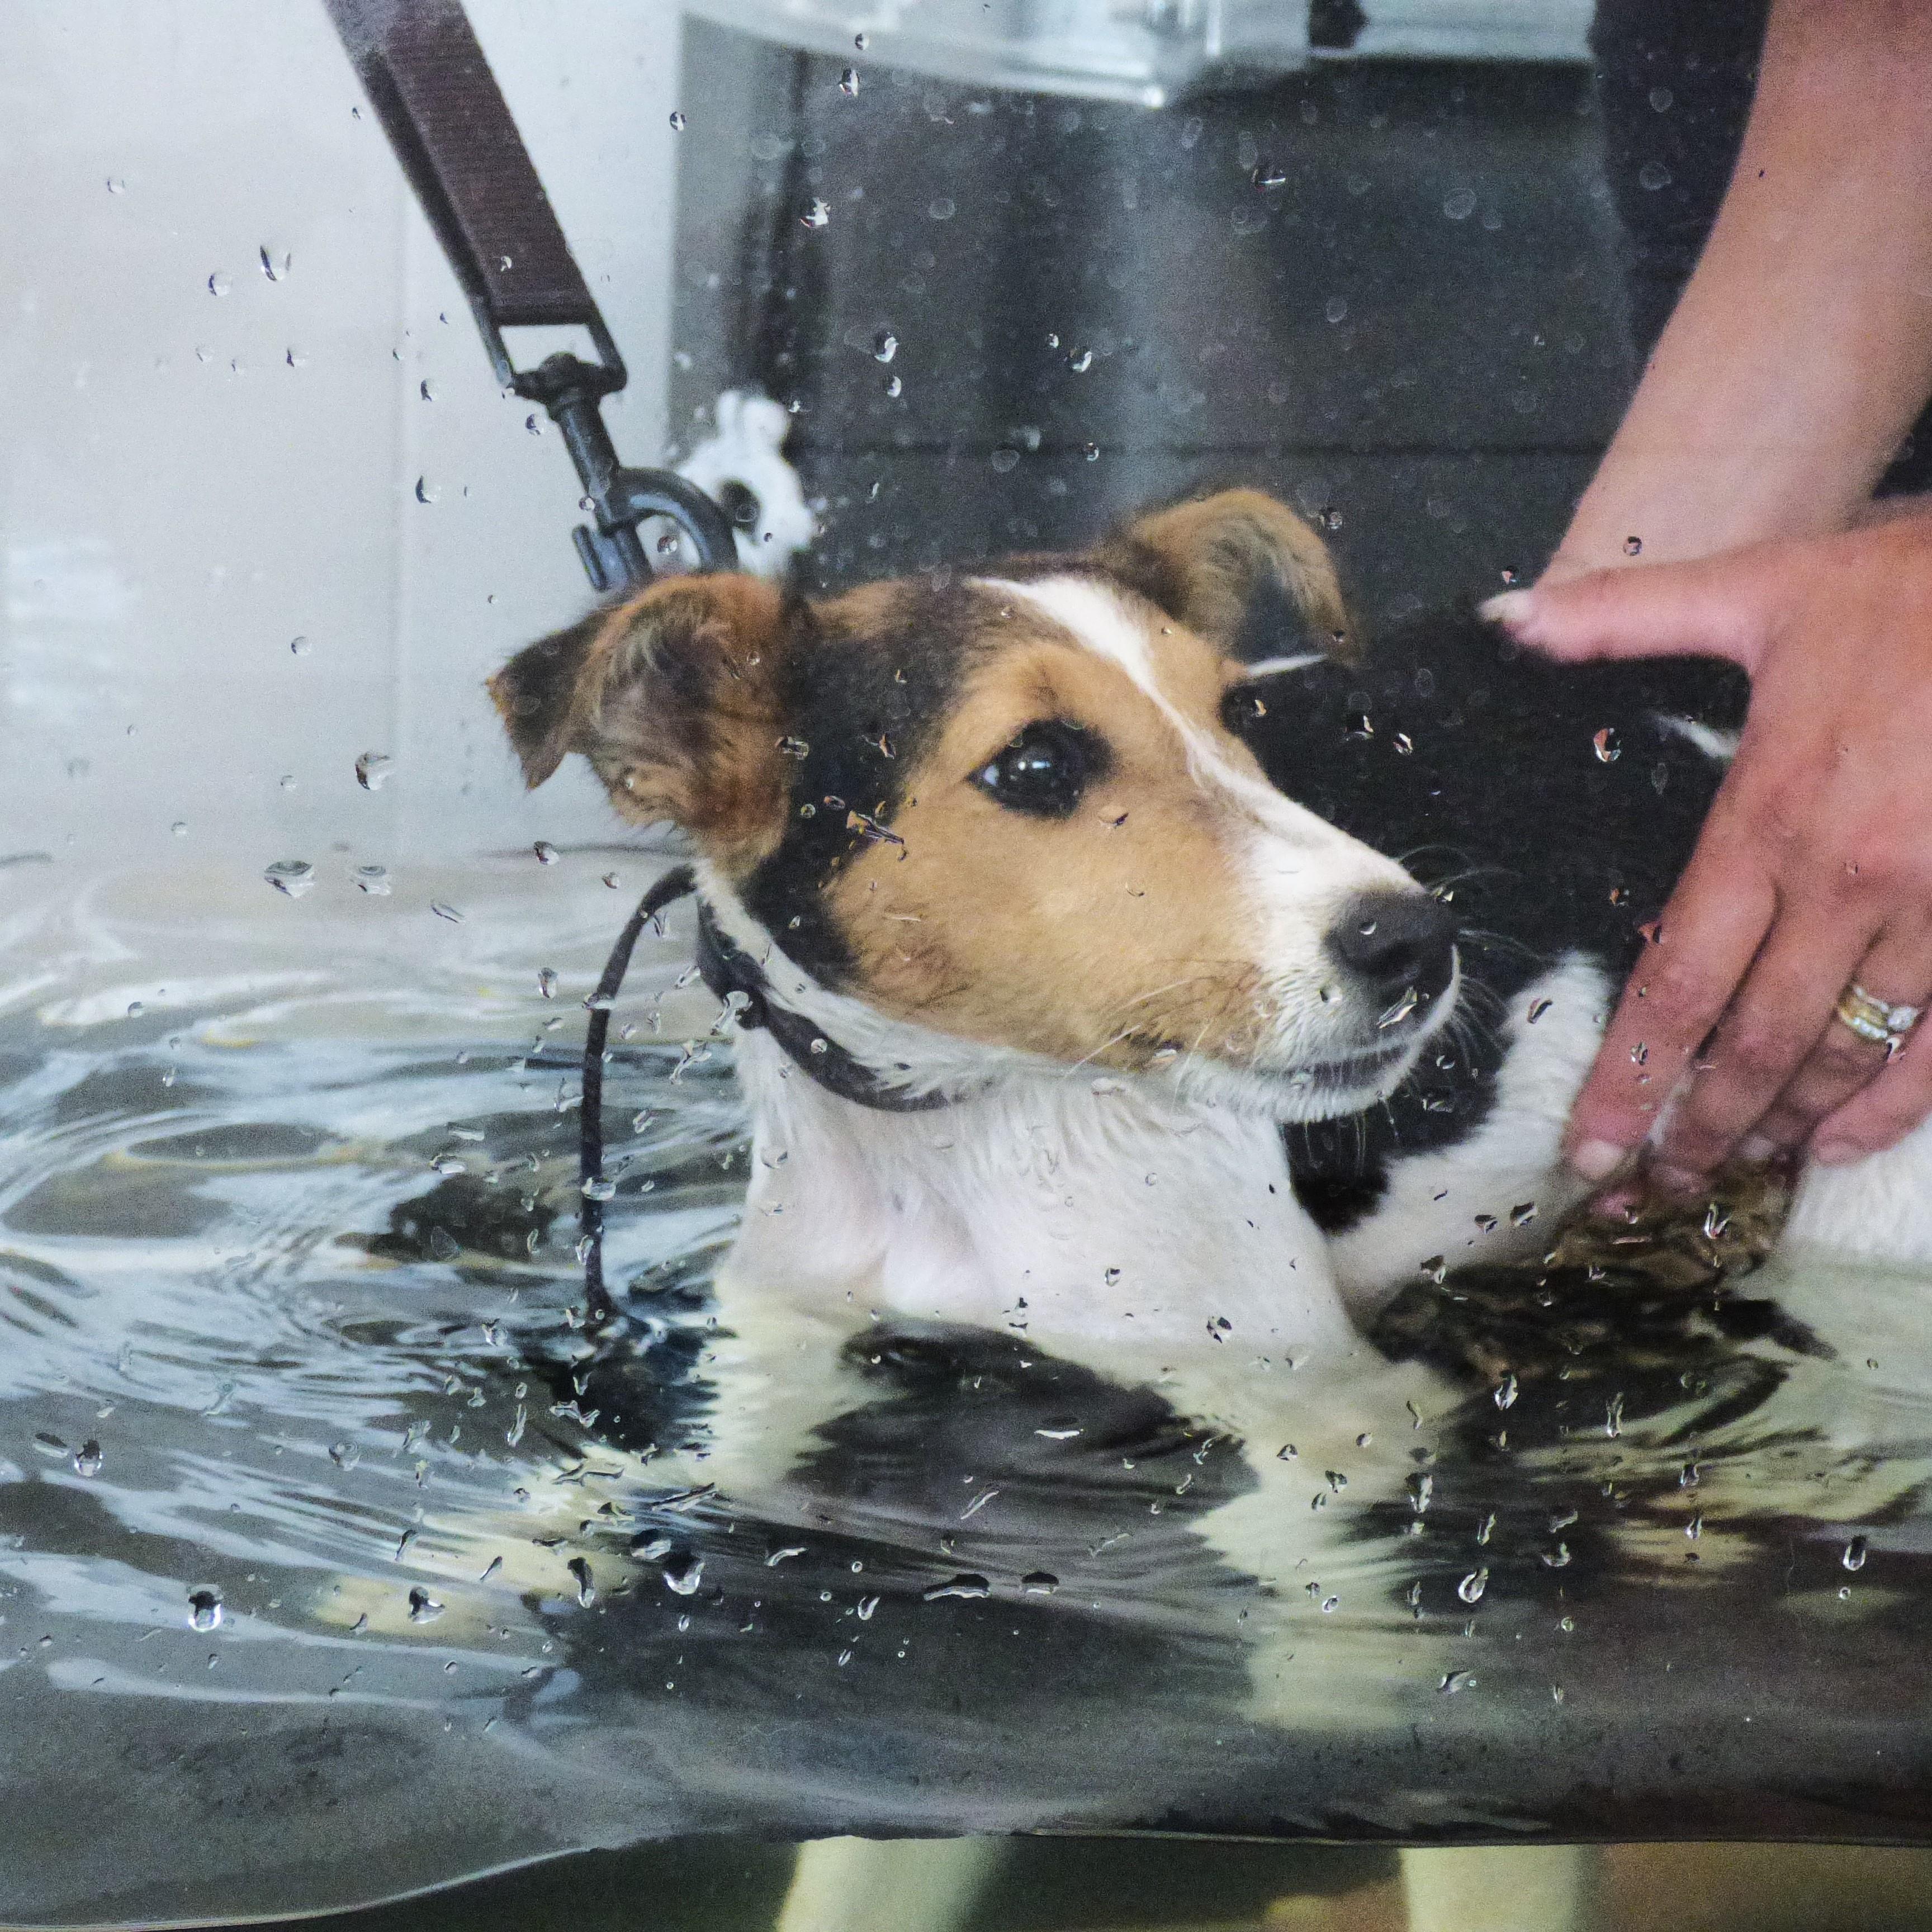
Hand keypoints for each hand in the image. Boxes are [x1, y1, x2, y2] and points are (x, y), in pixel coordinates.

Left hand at [1483, 513, 1931, 1189]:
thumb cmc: (1908, 587)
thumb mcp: (1758, 586)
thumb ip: (1623, 614)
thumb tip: (1505, 621)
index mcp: (1771, 818)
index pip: (1679, 980)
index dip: (1630, 1076)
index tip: (1589, 1145)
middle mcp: (1847, 881)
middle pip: (1752, 1043)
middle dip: (1695, 1129)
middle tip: (1646, 1190)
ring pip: (1843, 1054)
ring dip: (1780, 1127)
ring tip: (1724, 1176)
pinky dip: (1894, 1106)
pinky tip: (1838, 1146)